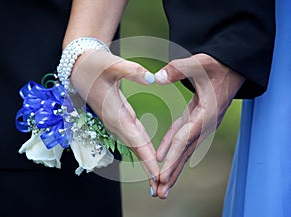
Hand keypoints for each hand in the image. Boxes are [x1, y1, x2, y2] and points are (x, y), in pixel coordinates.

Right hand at [70, 50, 158, 194]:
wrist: (79, 69)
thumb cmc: (93, 67)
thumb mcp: (111, 65)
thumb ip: (131, 71)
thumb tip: (153, 79)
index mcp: (116, 114)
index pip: (135, 140)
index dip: (147, 158)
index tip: (158, 175)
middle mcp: (117, 123)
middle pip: (137, 149)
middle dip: (148, 168)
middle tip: (162, 188)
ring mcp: (118, 122)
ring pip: (136, 145)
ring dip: (147, 162)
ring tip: (158, 178)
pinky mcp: (120, 118)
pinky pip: (135, 137)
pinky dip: (144, 150)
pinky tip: (150, 157)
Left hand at [154, 53, 244, 198]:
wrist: (231, 68)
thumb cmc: (217, 66)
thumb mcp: (200, 63)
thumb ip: (178, 69)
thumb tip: (158, 78)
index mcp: (206, 114)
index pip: (185, 138)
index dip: (173, 156)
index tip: (161, 173)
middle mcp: (204, 124)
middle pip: (185, 152)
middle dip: (173, 173)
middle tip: (160, 192)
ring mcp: (201, 124)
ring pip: (184, 149)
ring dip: (172, 166)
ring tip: (161, 184)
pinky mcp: (196, 119)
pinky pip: (181, 136)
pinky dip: (170, 146)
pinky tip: (162, 156)